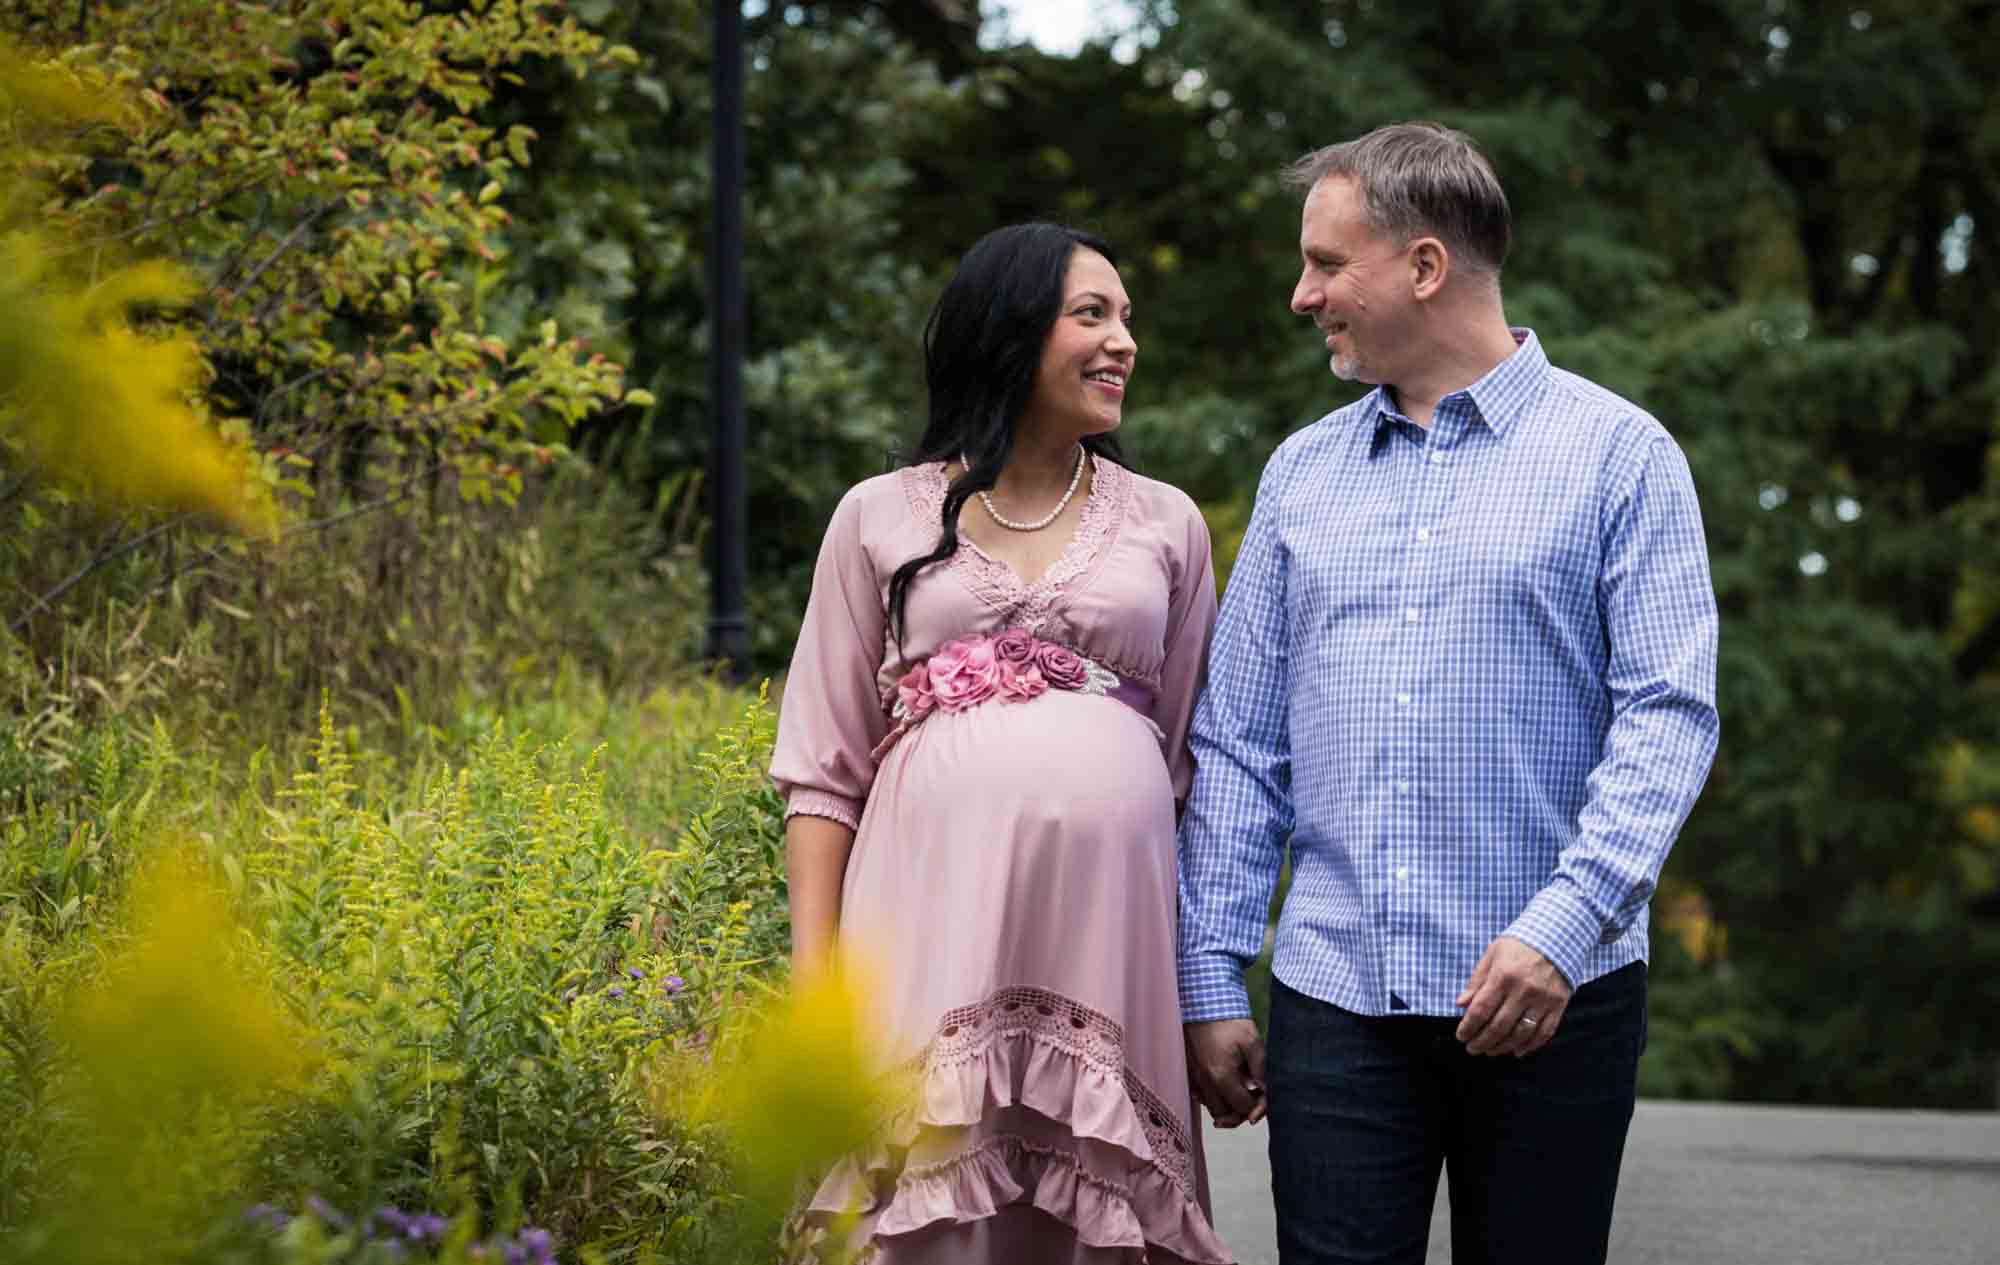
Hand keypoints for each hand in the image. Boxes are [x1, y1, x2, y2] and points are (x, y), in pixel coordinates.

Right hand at [1185, 1019, 1266, 1126]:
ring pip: (1211, 1106)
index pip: (1242, 1108)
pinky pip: (1200, 1095)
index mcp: (1221, 1076)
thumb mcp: (1252, 1041)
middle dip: (1241, 1111)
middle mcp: (1204, 1082)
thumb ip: (1261, 1070)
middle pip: (1224, 1113)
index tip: (1264, 1095)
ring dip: (1226, 1105)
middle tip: (1253, 1095)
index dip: (1257, 1107)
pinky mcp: (1188, 1070)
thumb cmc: (1228, 1019)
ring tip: (1239, 1090)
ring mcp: (1194, 1077)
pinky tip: (1222, 1084)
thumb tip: (1267, 1092)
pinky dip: (1212, 1096)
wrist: (1201, 1001)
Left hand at [1455, 936, 1571, 1057]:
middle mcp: (1523, 990)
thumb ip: (1477, 981)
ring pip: (1520, 1034)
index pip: (1481, 1010)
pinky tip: (1517, 1051)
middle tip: (1472, 1048)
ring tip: (1490, 1051)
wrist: (1557, 937)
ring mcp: (1543, 1000)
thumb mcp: (1492, 955)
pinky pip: (1544, 1033)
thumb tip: (1461, 1004)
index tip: (1461, 1036)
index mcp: (1503, 976)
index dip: (1468, 1027)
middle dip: (1482, 1041)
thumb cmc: (1518, 945)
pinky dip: (1530, 1046)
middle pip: (1499, 1026)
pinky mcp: (1558, 1005)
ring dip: (1502, 1047)